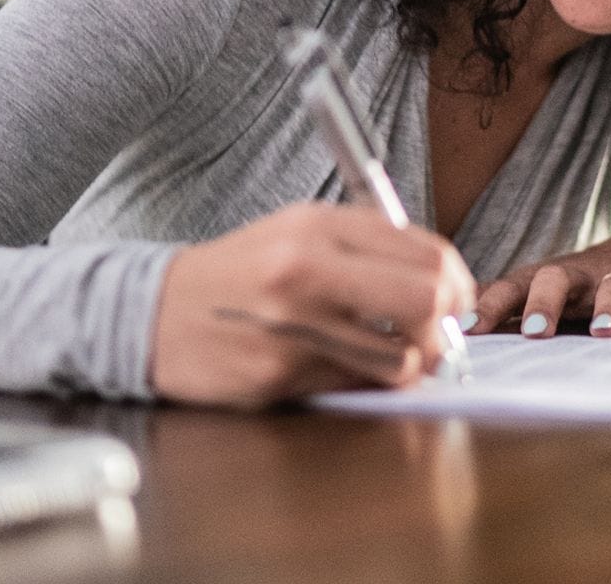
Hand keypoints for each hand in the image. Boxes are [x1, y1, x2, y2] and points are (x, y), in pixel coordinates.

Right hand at [150, 203, 476, 407]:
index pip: (426, 252)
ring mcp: (292, 326)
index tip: (458, 297)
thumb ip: (368, 244)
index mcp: (317, 226)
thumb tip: (443, 278)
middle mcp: (306, 269)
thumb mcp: (299, 230)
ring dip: (412, 362)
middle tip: (439, 331)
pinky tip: (346, 365)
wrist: (151, 312)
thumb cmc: (239, 272)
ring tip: (396, 353)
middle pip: (426, 299)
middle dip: (447, 322)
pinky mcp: (279, 375)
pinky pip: (355, 385)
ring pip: (401, 356)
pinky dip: (365, 380)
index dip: (458, 281)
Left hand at [470, 225, 610, 337]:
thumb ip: (505, 306)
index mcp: (547, 278)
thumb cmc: (584, 284)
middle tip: (535, 332)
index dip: (489, 307)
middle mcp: (581, 275)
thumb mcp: (544, 289)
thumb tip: (451, 324)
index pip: (510, 288)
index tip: (469, 331)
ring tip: (604, 334)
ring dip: (609, 310)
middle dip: (544, 304)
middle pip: (556, 279)